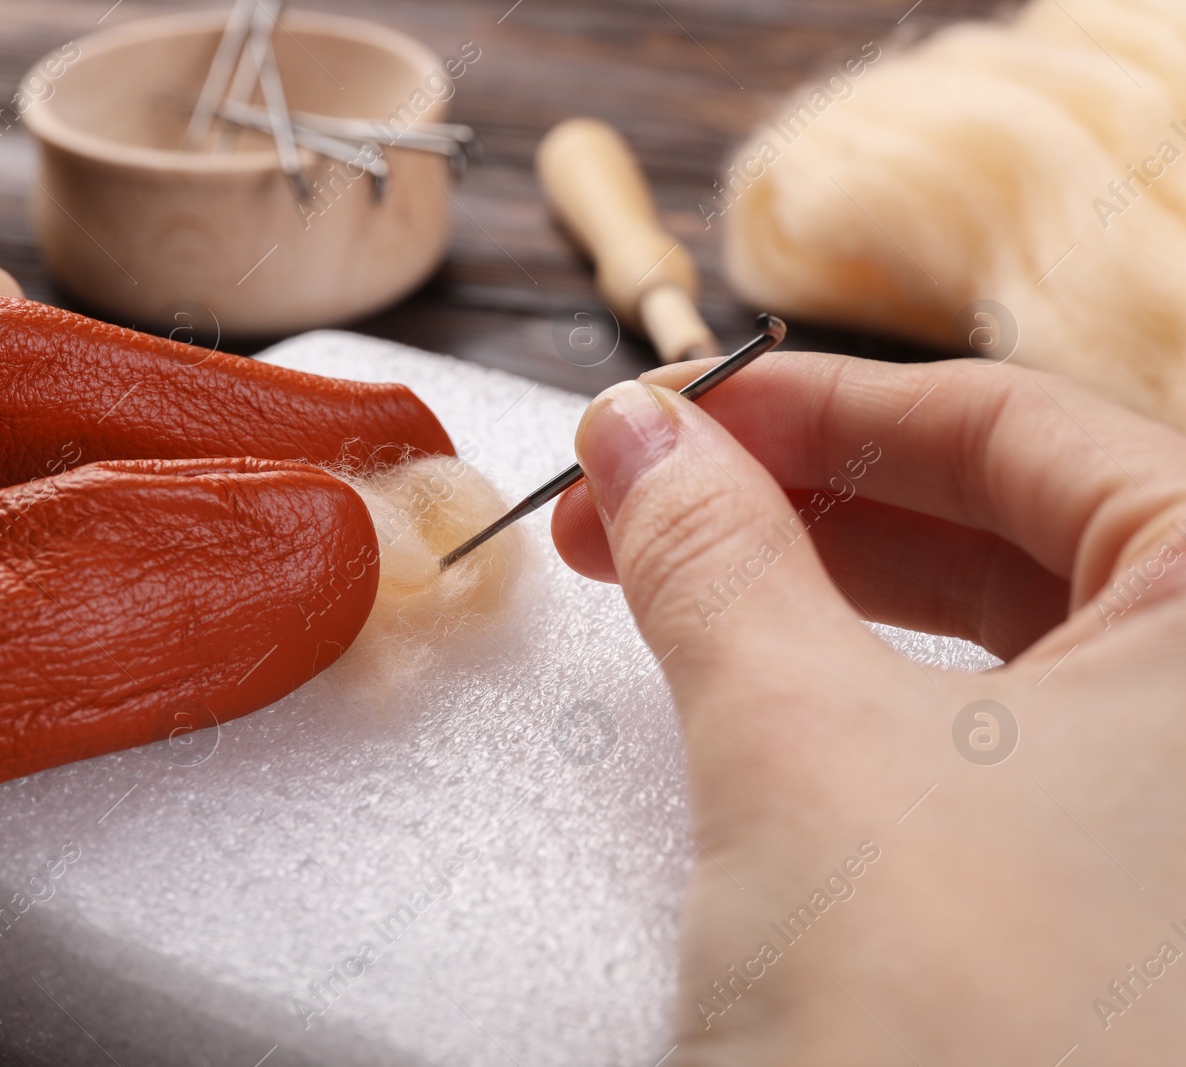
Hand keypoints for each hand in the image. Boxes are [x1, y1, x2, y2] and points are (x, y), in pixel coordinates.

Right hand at [553, 352, 1185, 1062]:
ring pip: (996, 629)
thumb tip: (637, 431)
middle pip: (1008, 520)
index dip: (811, 409)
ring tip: (664, 575)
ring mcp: (1180, 811)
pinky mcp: (1125, 893)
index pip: (1015, 427)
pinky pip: (992, 736)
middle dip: (797, 497)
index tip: (665, 414)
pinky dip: (861, 686)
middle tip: (635, 498)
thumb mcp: (801, 744)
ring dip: (815, 586)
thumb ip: (713, 554)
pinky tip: (753, 676)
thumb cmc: (953, 1031)